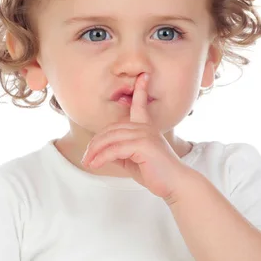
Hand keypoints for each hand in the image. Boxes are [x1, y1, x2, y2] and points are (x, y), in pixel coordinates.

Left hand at [81, 72, 192, 202]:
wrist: (174, 184)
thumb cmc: (155, 173)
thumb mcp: (131, 160)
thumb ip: (118, 151)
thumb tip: (101, 151)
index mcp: (145, 127)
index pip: (140, 105)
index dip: (141, 89)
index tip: (143, 75)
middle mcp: (145, 127)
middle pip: (111, 129)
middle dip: (95, 143)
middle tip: (86, 158)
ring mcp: (144, 134)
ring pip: (110, 139)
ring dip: (95, 152)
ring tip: (88, 162)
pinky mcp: (143, 144)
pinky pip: (114, 149)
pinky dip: (102, 158)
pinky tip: (95, 165)